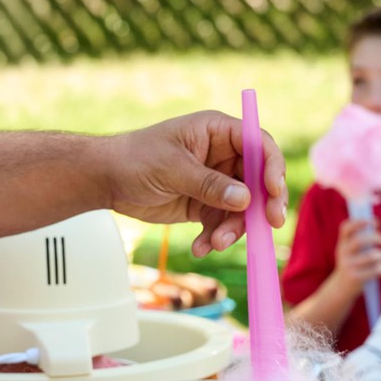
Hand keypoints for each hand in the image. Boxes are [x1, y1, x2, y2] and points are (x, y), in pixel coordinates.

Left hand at [106, 110, 287, 256]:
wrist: (107, 181)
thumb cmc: (134, 160)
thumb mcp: (173, 169)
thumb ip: (210, 184)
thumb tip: (246, 200)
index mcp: (218, 132)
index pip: (258, 145)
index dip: (272, 166)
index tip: (273, 191)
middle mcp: (224, 155)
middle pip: (259, 180)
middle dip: (263, 205)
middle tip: (269, 225)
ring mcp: (218, 182)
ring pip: (244, 209)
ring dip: (233, 229)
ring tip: (215, 243)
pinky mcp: (208, 205)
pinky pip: (224, 224)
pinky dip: (216, 238)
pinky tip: (201, 247)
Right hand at [334, 217, 380, 292]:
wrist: (341, 288)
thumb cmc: (353, 264)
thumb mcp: (353, 250)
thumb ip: (363, 235)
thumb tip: (376, 221)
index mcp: (342, 244)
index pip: (346, 228)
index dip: (359, 222)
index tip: (373, 222)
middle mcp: (343, 253)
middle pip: (360, 240)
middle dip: (375, 238)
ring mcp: (348, 266)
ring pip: (371, 256)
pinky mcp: (355, 278)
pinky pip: (375, 269)